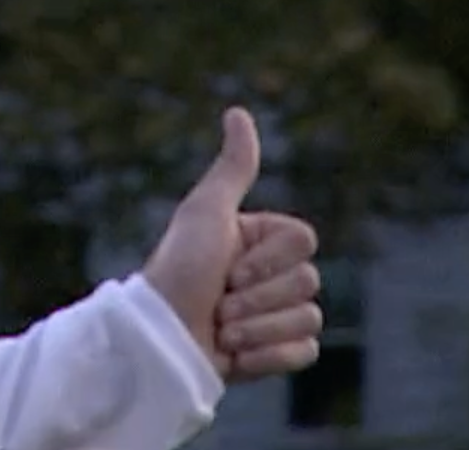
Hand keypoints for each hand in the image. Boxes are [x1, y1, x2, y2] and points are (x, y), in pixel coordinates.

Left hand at [143, 107, 323, 382]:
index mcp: (259, 238)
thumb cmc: (178, 270)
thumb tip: (238, 112)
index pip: (304, 242)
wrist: (159, 338)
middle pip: (309, 282)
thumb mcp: (205, 213)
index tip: (226, 267)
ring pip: (309, 319)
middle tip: (218, 302)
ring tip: (220, 329)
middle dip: (257, 298)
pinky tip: (235, 354)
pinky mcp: (276, 352)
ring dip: (257, 329)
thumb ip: (232, 169)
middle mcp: (270, 273)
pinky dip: (267, 356)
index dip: (266, 260)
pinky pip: (305, 352)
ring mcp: (274, 314)